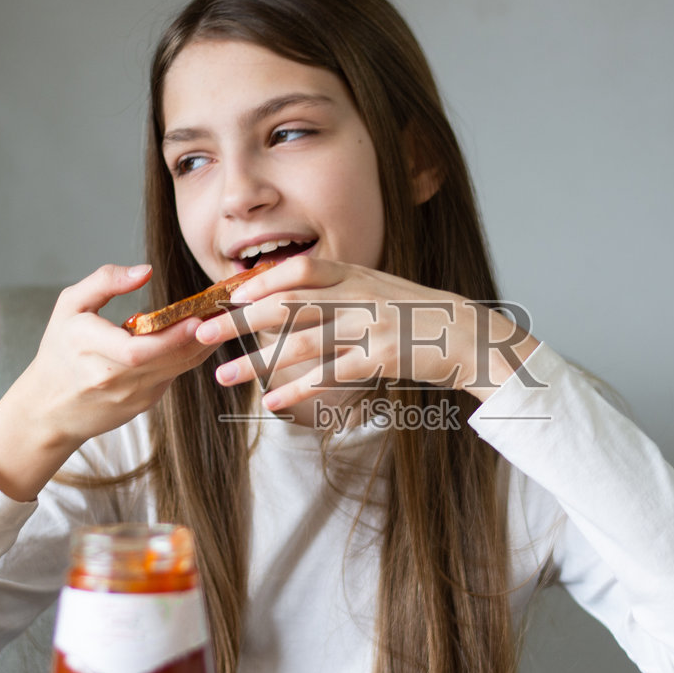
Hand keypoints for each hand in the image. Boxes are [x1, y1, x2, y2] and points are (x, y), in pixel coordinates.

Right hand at [0, 264, 219, 499]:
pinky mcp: (142, 405)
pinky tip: (198, 338)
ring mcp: (129, 396)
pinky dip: (187, 357)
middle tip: (219, 313)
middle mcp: (110, 378)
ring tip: (217, 321)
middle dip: (197, 337)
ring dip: (200, 346)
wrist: (49, 409)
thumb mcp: (70, 306)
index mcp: (88, 348)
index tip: (195, 319)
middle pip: (166, 360)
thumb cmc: (59, 351)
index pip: (136, 351)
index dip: (170, 338)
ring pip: (177, 369)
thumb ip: (105, 281)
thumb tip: (144, 270)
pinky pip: (172, 377)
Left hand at [193, 256, 538, 414]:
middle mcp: (360, 295)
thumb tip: (294, 299)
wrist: (472, 336)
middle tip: (201, 335)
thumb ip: (342, 293)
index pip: (299, 270)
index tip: (227, 297)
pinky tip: (273, 402)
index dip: (260, 282)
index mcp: (357, 275)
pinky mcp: (385, 356)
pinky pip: (333, 373)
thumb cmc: (421, 320)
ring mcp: (372, 324)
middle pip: (288, 304)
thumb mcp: (379, 292)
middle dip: (240, 320)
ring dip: (256, 361)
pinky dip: (299, 389)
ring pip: (302, 341)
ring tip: (222, 377)